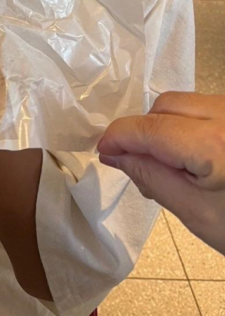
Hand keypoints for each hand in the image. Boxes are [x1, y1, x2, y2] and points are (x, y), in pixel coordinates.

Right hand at [98, 92, 224, 254]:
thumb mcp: (195, 212)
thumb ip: (149, 176)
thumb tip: (113, 154)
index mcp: (213, 143)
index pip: (150, 128)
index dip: (119, 136)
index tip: (102, 152)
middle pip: (166, 106)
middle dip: (144, 130)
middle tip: (136, 166)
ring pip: (184, 103)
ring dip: (165, 126)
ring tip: (168, 165)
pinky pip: (204, 108)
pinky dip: (187, 126)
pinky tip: (193, 158)